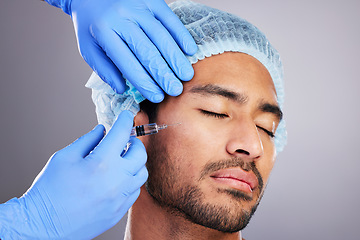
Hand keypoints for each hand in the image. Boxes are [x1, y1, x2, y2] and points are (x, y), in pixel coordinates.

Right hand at [0, 111, 147, 238]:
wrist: (43, 224)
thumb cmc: (49, 190)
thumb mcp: (64, 157)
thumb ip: (87, 140)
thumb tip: (102, 130)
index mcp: (101, 163)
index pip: (122, 133)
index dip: (126, 120)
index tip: (127, 116)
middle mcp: (116, 181)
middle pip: (140, 154)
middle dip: (134, 142)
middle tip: (124, 141)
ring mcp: (120, 198)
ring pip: (141, 174)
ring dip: (135, 162)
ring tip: (122, 160)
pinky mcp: (119, 211)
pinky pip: (135, 191)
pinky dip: (130, 180)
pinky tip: (118, 178)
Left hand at [46, 0, 197, 101]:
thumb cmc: (91, 24)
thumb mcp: (89, 48)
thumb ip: (104, 69)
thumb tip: (123, 89)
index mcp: (104, 33)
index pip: (128, 64)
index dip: (144, 82)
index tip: (157, 96)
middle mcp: (121, 18)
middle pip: (147, 51)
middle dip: (163, 74)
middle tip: (176, 90)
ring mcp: (137, 7)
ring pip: (160, 36)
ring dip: (175, 57)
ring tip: (185, 75)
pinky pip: (169, 18)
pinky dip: (181, 35)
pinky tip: (189, 50)